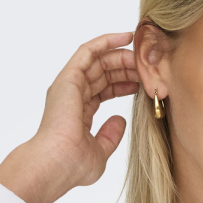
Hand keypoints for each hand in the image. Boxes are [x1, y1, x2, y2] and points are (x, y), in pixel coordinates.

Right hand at [0, 32, 139, 202]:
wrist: (57, 164)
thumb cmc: (72, 165)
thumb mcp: (100, 152)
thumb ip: (110, 136)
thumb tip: (120, 120)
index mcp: (77, 112)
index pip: (103, 90)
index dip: (123, 84)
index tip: (142, 83)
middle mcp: (71, 95)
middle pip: (102, 73)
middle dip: (124, 68)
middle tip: (146, 66)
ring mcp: (68, 85)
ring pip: (97, 61)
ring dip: (119, 55)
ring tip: (140, 53)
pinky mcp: (68, 77)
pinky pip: (88, 51)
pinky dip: (106, 42)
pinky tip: (125, 37)